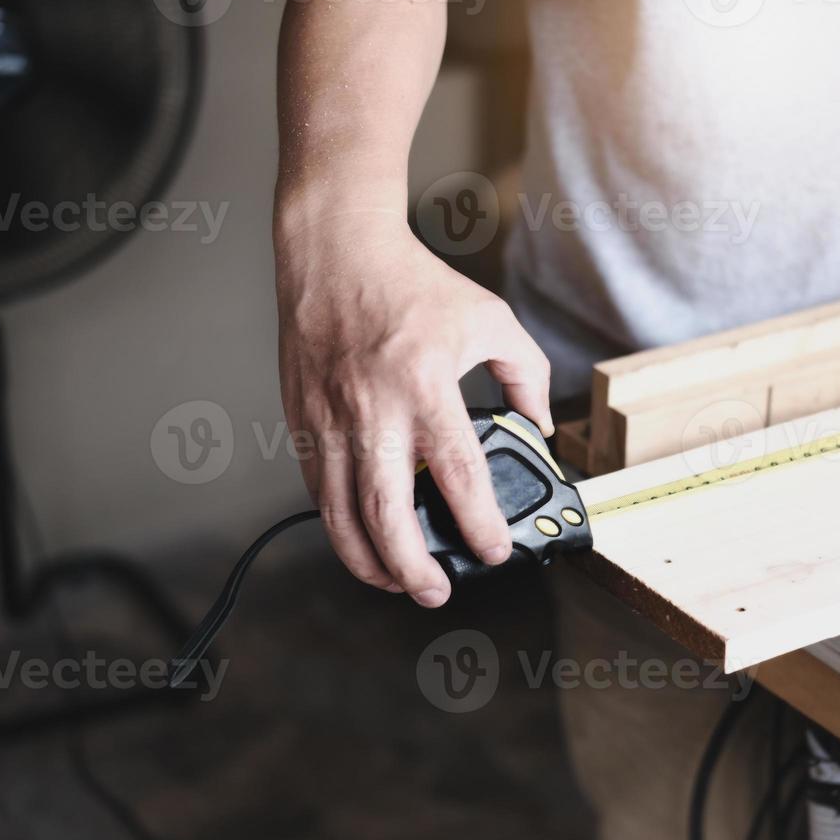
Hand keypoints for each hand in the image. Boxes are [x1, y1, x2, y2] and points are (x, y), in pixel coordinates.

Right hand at [276, 211, 552, 607]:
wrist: (334, 250)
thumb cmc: (409, 281)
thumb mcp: (489, 319)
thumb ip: (526, 374)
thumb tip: (538, 425)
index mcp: (425, 384)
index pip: (457, 475)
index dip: (479, 524)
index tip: (495, 549)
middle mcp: (373, 408)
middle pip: (388, 511)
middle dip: (413, 566)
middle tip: (436, 589)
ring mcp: (330, 417)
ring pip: (341, 512)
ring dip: (368, 560)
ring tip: (395, 582)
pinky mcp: (302, 419)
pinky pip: (318, 488)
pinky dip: (338, 524)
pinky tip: (359, 539)